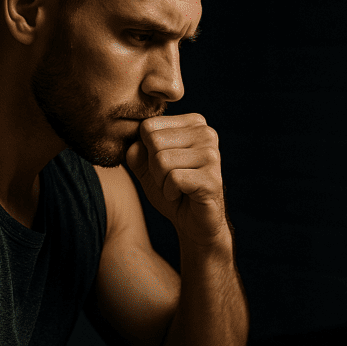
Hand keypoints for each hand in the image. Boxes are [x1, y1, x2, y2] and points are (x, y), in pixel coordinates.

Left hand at [126, 113, 228, 248]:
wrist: (193, 222)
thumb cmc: (172, 190)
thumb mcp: (147, 168)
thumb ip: (136, 152)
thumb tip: (134, 145)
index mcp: (193, 123)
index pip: (148, 126)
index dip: (146, 152)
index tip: (163, 166)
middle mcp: (206, 133)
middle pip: (154, 141)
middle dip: (153, 168)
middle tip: (170, 180)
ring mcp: (212, 155)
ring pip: (162, 160)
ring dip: (162, 182)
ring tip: (177, 188)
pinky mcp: (212, 178)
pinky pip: (174, 179)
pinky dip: (170, 192)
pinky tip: (183, 195)